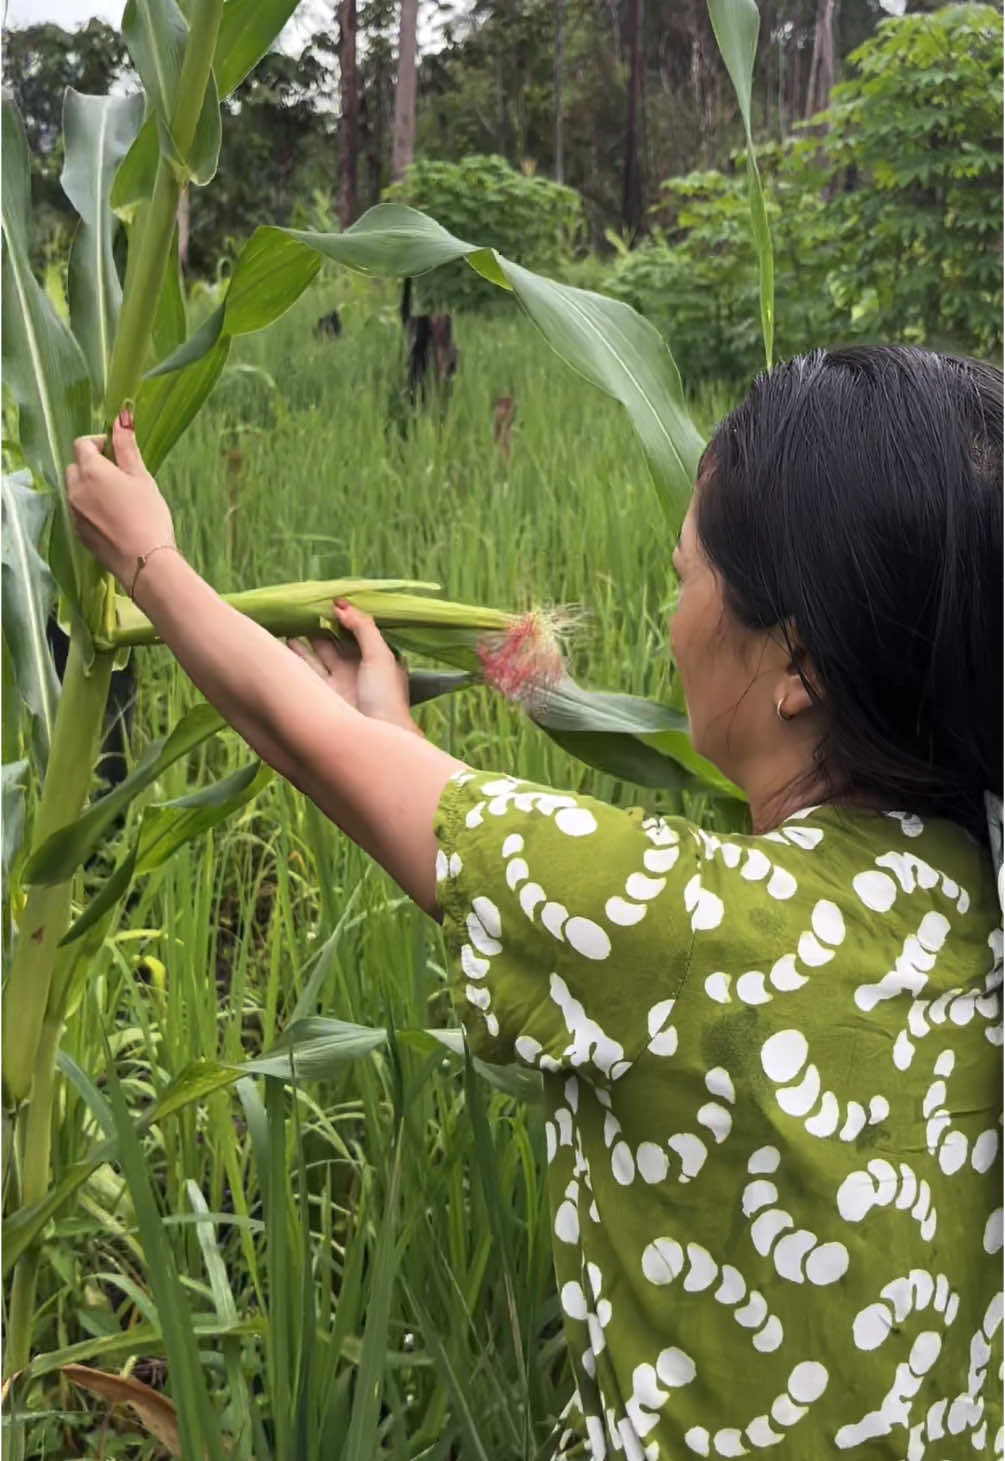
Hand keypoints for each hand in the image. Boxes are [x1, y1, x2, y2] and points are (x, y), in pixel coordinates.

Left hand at [65, 412, 175, 591]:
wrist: (144, 561)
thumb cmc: (147, 515)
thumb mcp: (141, 477)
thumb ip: (126, 447)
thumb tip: (121, 418)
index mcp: (91, 470)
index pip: (82, 444)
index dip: (98, 443)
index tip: (115, 452)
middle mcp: (75, 488)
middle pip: (75, 467)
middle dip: (92, 466)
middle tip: (118, 477)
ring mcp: (73, 512)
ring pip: (75, 490)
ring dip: (90, 488)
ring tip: (117, 500)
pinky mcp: (78, 532)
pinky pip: (78, 511)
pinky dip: (90, 508)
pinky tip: (113, 519)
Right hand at [288, 601, 418, 733]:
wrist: (375, 740)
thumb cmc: (385, 697)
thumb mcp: (380, 656)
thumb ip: (363, 627)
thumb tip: (341, 606)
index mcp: (374, 659)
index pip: (355, 631)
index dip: (341, 617)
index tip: (324, 601)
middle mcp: (353, 670)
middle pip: (331, 643)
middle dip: (317, 627)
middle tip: (299, 609)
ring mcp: (335, 684)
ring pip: (314, 656)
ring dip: (300, 641)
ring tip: (286, 623)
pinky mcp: (319, 695)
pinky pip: (303, 671)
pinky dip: (292, 657)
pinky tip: (281, 643)